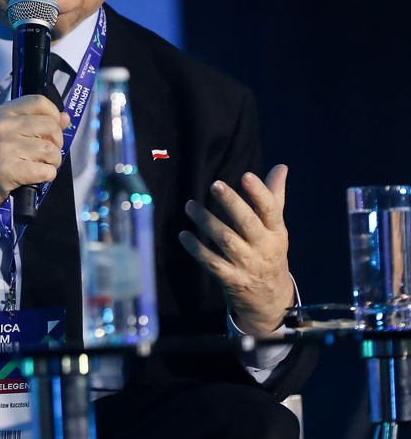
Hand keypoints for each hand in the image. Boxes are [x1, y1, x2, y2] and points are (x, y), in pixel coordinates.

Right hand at [0, 95, 69, 222]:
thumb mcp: (8, 133)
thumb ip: (36, 123)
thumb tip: (65, 117)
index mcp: (2, 113)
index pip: (39, 102)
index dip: (54, 115)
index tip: (51, 130)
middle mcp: (2, 126)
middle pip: (50, 126)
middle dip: (57, 143)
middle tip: (47, 154)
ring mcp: (3, 148)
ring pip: (50, 151)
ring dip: (53, 162)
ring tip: (42, 166)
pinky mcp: (7, 171)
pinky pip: (44, 171)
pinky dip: (47, 176)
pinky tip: (37, 177)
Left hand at [179, 164, 294, 336]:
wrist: (271, 299)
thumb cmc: (270, 253)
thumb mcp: (276, 228)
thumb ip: (274, 197)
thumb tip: (281, 166)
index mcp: (276, 232)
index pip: (271, 210)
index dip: (260, 193)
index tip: (247, 175)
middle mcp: (263, 247)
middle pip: (248, 223)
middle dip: (232, 203)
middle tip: (215, 184)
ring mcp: (247, 265)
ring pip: (226, 241)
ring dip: (207, 221)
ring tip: (190, 205)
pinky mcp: (231, 279)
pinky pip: (212, 263)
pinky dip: (197, 249)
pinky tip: (184, 235)